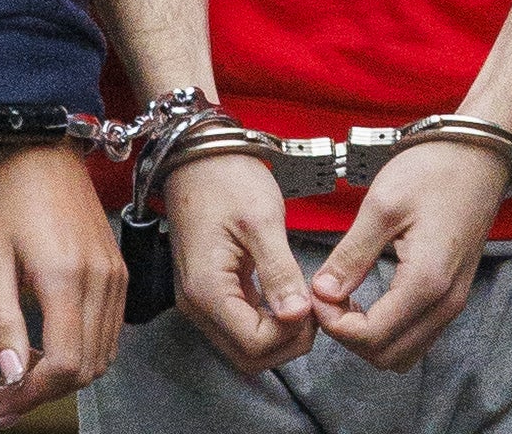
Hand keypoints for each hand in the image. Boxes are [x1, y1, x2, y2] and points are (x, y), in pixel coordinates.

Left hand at [0, 143, 126, 426]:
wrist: (40, 142)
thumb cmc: (7, 192)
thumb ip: (1, 319)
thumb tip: (10, 372)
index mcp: (66, 277)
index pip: (65, 364)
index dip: (32, 395)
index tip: (1, 402)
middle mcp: (100, 279)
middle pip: (86, 367)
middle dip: (44, 393)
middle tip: (3, 400)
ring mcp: (114, 273)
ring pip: (102, 354)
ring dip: (64, 376)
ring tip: (20, 379)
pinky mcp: (117, 267)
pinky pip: (109, 329)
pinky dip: (82, 351)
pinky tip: (47, 348)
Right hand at [165, 152, 316, 373]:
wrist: (198, 156)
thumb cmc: (226, 179)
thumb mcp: (261, 220)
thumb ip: (280, 272)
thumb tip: (298, 315)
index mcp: (208, 289)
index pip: (255, 344)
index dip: (291, 333)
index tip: (313, 305)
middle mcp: (198, 304)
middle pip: (248, 356)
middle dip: (287, 342)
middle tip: (314, 309)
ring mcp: (201, 300)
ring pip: (244, 346)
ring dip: (279, 335)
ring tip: (303, 302)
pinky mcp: (211, 291)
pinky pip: (240, 324)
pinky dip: (268, 322)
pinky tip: (287, 298)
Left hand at [309, 140, 508, 371]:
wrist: (479, 155)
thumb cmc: (434, 170)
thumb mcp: (382, 206)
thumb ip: (351, 255)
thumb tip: (321, 292)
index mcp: (426, 281)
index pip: (371, 336)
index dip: (334, 323)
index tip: (317, 292)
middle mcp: (445, 302)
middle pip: (387, 356)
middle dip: (349, 335)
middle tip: (328, 297)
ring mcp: (453, 301)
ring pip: (404, 353)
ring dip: (369, 337)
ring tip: (347, 299)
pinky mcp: (453, 294)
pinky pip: (418, 336)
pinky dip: (389, 330)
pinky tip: (370, 299)